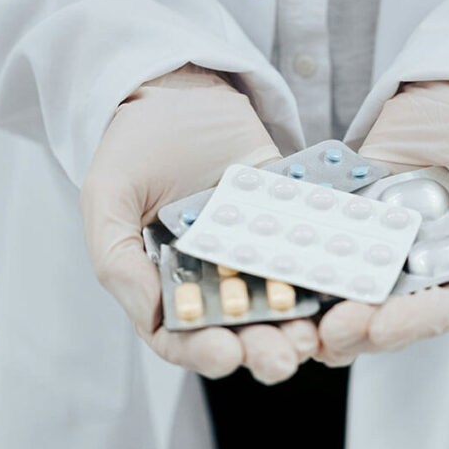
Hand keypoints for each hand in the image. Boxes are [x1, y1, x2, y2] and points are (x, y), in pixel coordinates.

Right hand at [81, 65, 318, 382]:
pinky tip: (339, 283)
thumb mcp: (108, 197)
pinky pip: (310, 251)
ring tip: (314, 332)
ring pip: (282, 302)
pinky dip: (326, 271)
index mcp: (167, 283)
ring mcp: (256, 252)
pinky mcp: (289, 223)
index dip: (202, 351)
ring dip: (300, 323)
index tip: (223, 352)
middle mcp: (215, 278)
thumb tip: (151, 316)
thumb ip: (117, 258)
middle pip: (241, 330)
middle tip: (284, 357)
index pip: (183, 336)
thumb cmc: (133, 146)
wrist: (178, 91)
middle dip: (263, 348)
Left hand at [315, 80, 448, 365]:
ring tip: (307, 320)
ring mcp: (383, 245)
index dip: (410, 324)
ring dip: (329, 308)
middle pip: (389, 312)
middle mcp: (422, 269)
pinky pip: (328, 243)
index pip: (439, 311)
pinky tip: (291, 274)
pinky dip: (310, 261)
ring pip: (354, 289)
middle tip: (330, 331)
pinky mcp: (352, 219)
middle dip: (359, 326)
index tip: (379, 328)